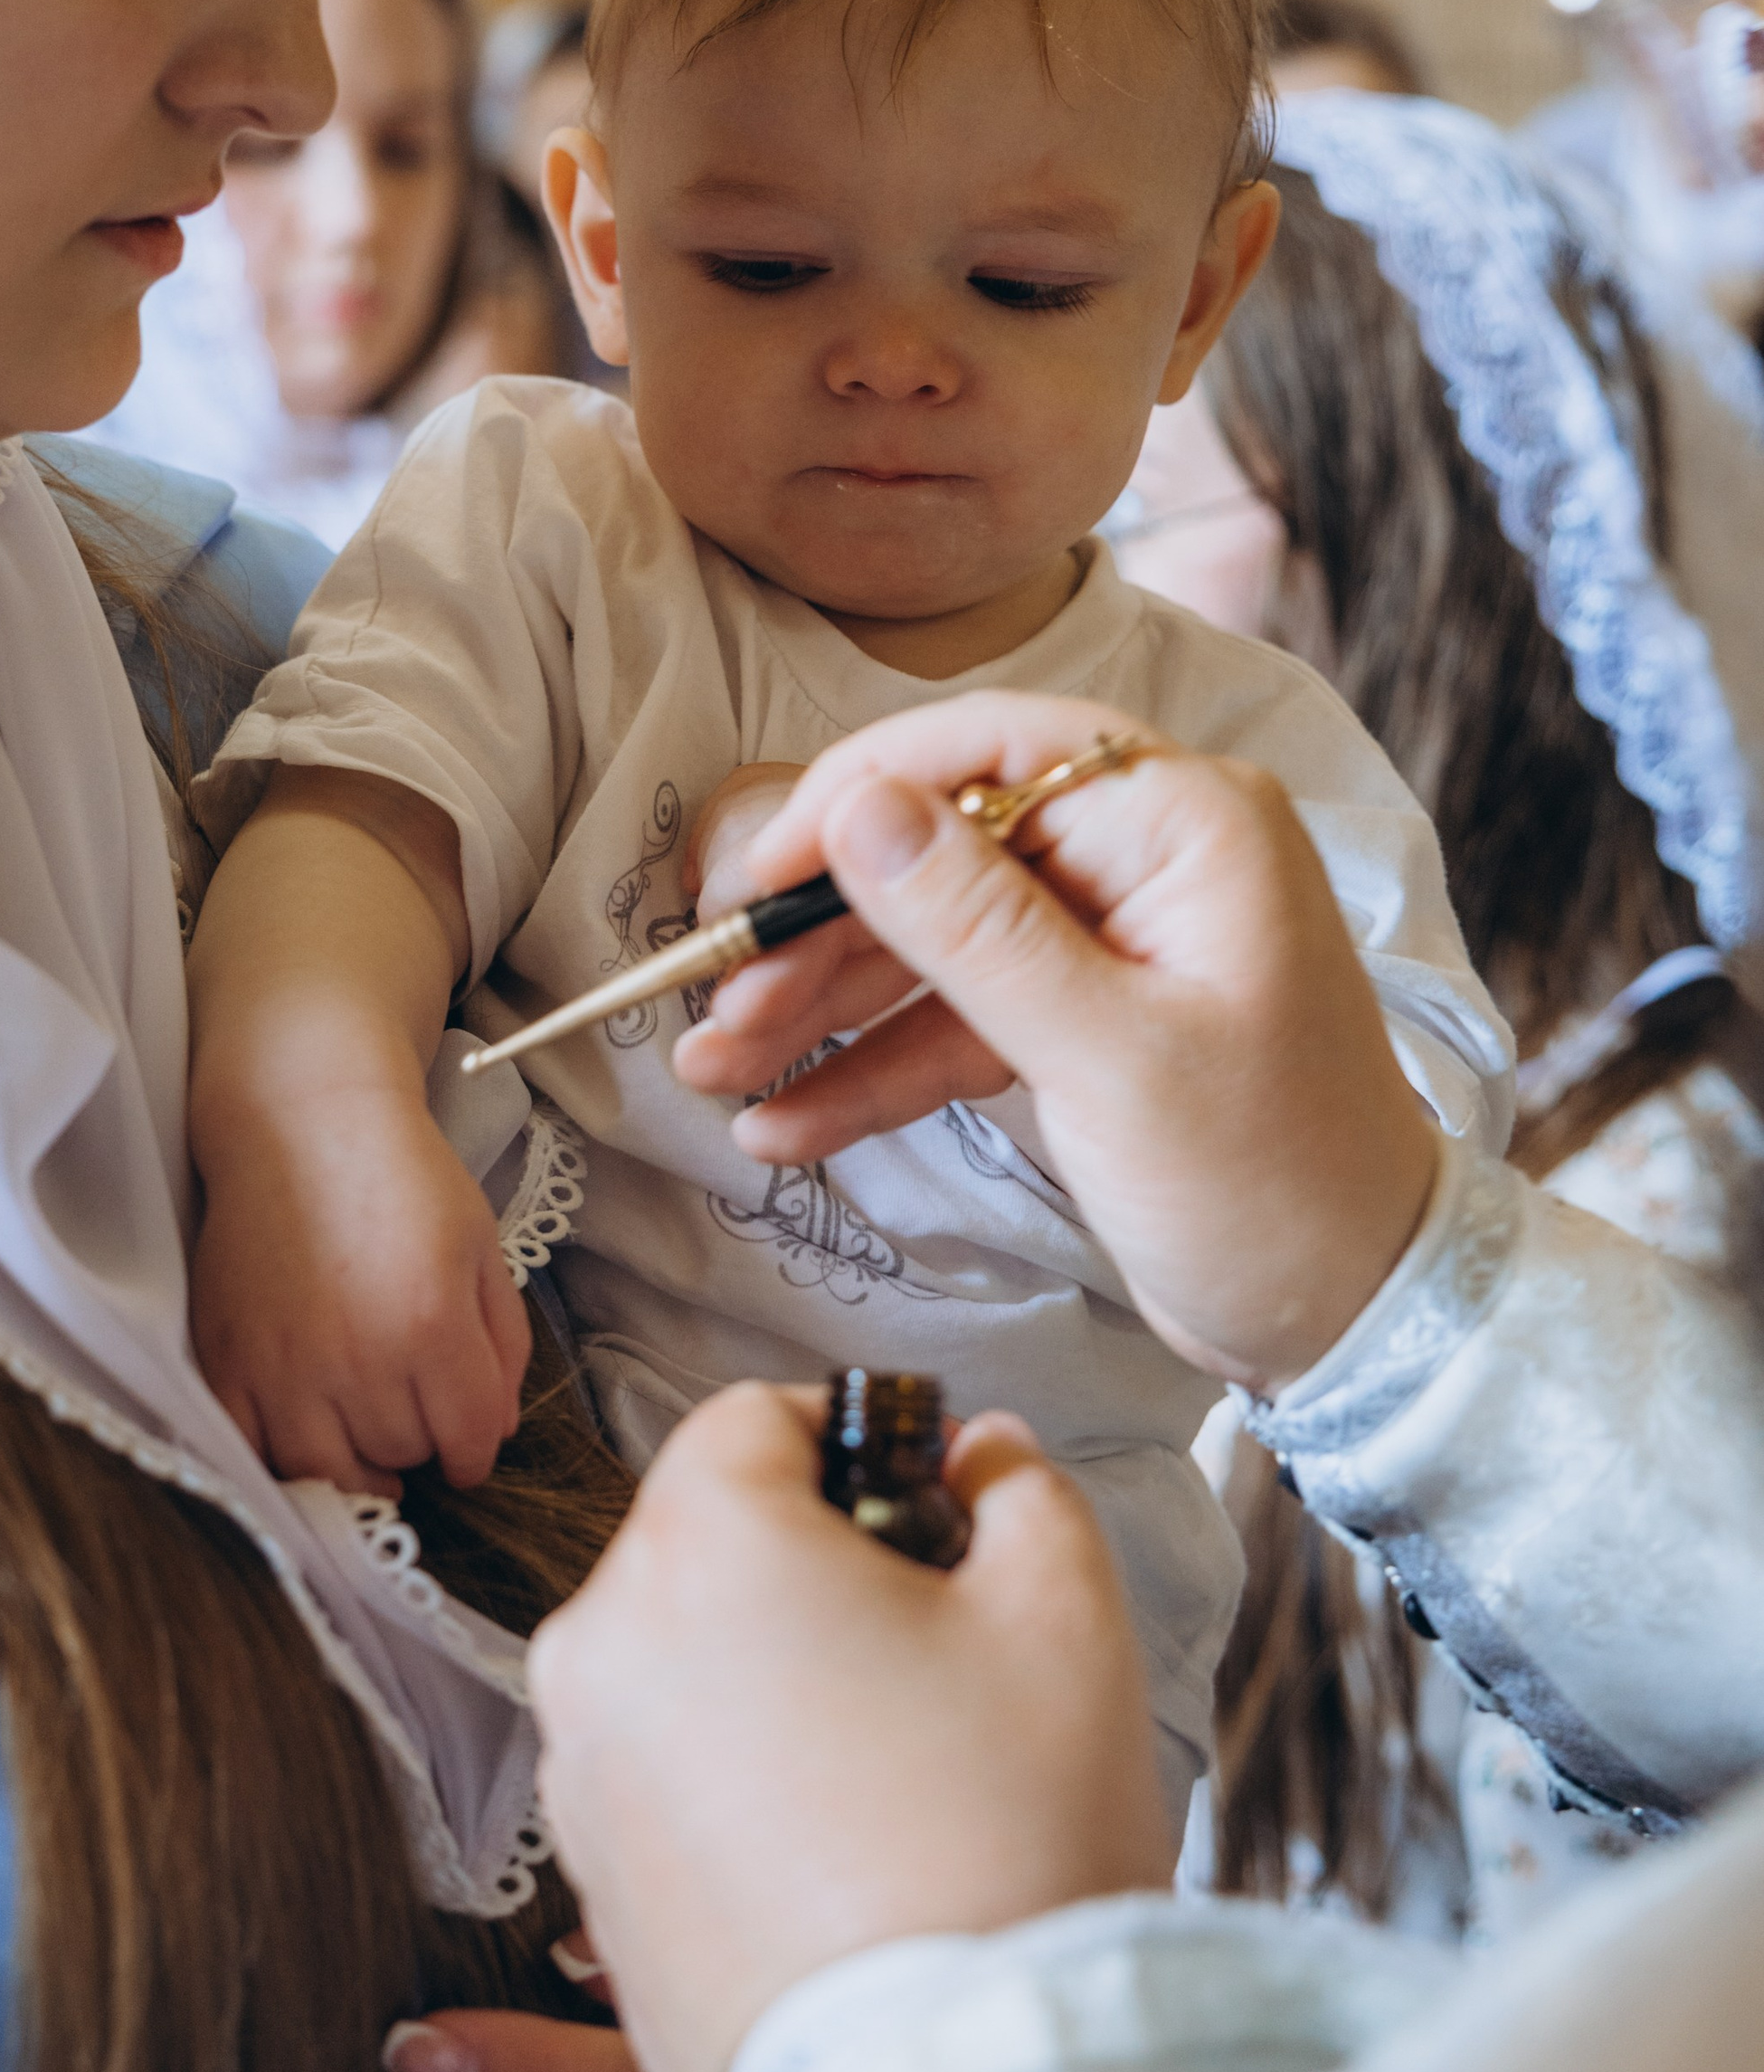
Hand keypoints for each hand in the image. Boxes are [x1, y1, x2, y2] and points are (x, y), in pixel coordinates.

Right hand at [190, 1085, 529, 1493]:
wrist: (301, 1125)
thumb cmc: (404, 1179)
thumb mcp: (483, 1247)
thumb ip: (504, 1346)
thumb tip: (497, 1429)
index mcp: (431, 1325)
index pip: (468, 1442)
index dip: (475, 1451)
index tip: (464, 1440)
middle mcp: (356, 1358)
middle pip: (401, 1456)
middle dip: (418, 1440)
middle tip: (410, 1403)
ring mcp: (281, 1367)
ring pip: (329, 1473)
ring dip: (356, 1462)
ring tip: (363, 1428)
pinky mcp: (225, 1362)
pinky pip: (252, 1453)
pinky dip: (281, 1459)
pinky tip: (304, 1433)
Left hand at [528, 1385, 1171, 2071]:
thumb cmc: (1011, 1837)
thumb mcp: (1065, 1614)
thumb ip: (1020, 1488)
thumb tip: (981, 1455)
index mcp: (701, 1544)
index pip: (754, 1418)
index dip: (858, 1441)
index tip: (929, 1503)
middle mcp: (603, 1646)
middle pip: (710, 1544)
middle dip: (812, 1567)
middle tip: (935, 1642)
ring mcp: (583, 1777)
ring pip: (685, 1667)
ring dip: (772, 1680)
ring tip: (900, 1764)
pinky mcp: (596, 1891)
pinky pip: (667, 1787)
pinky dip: (740, 1792)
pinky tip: (847, 1848)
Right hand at [673, 700, 1436, 1388]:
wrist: (1359, 1319)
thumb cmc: (1273, 1185)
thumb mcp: (1111, 1059)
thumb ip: (976, 929)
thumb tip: (857, 808)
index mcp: (1183, 822)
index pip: (987, 751)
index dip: (855, 798)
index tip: (754, 876)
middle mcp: (1144, 855)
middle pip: (940, 847)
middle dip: (816, 929)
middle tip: (712, 995)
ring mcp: (1112, 938)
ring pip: (930, 939)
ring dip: (821, 1005)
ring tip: (716, 1069)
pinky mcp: (1085, 1018)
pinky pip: (955, 1017)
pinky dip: (873, 1067)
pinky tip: (785, 1120)